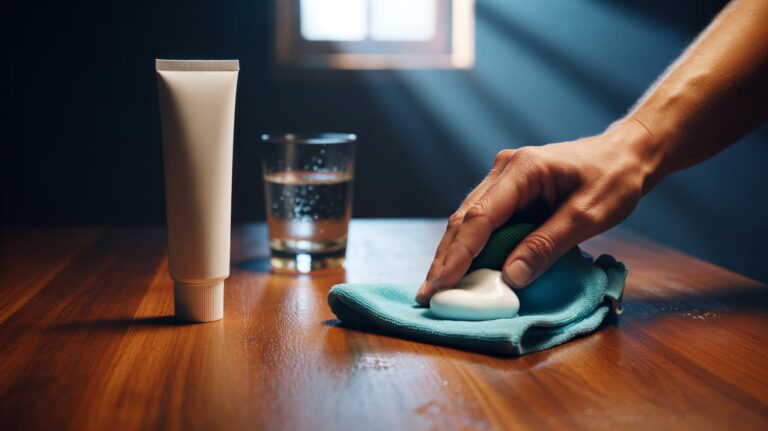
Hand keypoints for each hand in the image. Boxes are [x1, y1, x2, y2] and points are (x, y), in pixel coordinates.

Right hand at [416, 119, 656, 305]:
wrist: (624, 154)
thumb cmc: (614, 181)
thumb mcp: (589, 216)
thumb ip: (548, 245)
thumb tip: (510, 278)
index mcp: (523, 169)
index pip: (480, 217)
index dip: (459, 255)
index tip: (441, 285)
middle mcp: (503, 170)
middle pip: (464, 219)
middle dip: (445, 260)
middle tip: (427, 295)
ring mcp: (502, 179)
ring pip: (467, 221)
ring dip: (452, 255)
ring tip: (436, 288)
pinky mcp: (507, 191)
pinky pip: (482, 222)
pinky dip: (469, 248)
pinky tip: (460, 270)